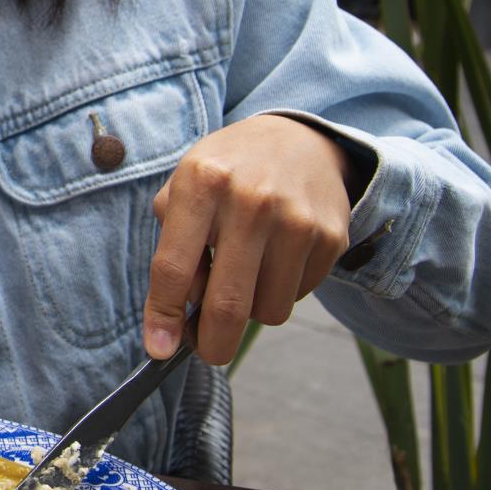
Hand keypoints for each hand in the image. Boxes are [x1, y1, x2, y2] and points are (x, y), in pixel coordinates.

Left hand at [144, 114, 352, 364]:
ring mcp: (297, 220)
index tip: (159, 349)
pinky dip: (278, 293)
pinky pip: (297, 297)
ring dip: (248, 312)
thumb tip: (172, 319)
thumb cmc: (226, 172)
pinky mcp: (331, 237)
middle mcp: (251, 201)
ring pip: (267, 311)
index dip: (163, 316)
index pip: (174, 267)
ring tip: (241, 278)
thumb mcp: (184, 187)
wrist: (298, 140)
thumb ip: (171, 246)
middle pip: (227, 304)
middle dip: (211, 344)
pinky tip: (273, 260)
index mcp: (202, 183)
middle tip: (205, 349)